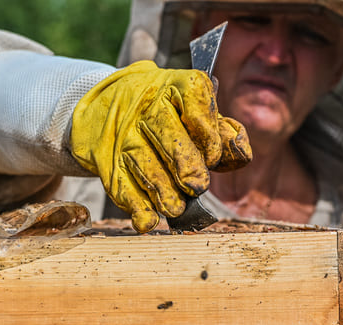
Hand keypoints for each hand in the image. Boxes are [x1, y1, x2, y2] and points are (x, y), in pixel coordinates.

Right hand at [71, 60, 250, 231]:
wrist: (104, 106)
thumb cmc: (163, 112)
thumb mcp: (192, 110)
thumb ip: (220, 131)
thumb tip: (239, 155)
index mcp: (175, 86)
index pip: (195, 99)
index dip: (207, 130)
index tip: (214, 157)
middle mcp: (146, 105)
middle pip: (165, 131)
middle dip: (184, 164)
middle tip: (197, 186)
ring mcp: (122, 132)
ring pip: (141, 160)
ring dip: (161, 189)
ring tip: (176, 207)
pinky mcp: (105, 158)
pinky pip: (118, 182)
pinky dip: (134, 205)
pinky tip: (148, 220)